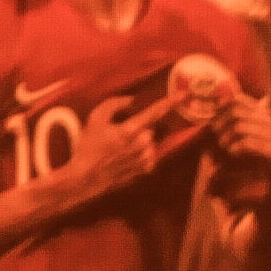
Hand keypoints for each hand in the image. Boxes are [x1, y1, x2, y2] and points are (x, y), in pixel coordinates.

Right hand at [58, 85, 185, 200]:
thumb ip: (114, 104)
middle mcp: (141, 145)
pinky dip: (141, 155)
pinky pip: (149, 157)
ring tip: (120, 150)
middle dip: (139, 130)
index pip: (154, 112)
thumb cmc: (88, 147)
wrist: (85, 177)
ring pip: (150, 143)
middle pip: (149, 130)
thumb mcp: (95, 119)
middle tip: (120, 136)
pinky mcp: (143, 170)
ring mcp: (144, 159)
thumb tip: (132, 100)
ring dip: (140, 143)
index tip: (184, 94)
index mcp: (130, 130)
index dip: (170, 102)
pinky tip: (125, 159)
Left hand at [205, 92, 270, 191]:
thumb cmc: (265, 150)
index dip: (222, 105)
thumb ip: (240, 120)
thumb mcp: (253, 132)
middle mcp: (267, 120)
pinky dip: (236, 147)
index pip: (238, 99)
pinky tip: (231, 152)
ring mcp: (270, 134)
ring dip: (226, 136)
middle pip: (236, 112)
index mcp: (262, 113)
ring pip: (240, 127)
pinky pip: (248, 143)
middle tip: (214, 133)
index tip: (213, 115)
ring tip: (222, 145)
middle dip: (221, 122)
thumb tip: (217, 104)